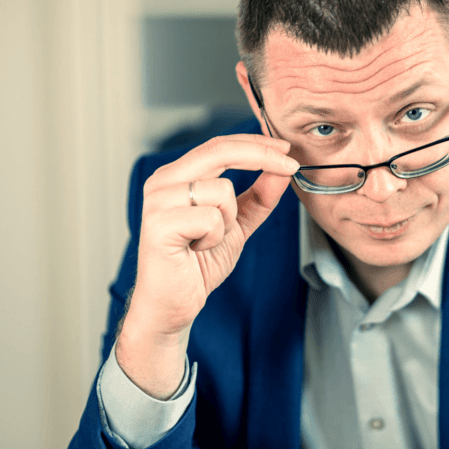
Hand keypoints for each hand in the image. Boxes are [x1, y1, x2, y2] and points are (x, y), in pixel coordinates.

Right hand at [116, 134, 298, 397]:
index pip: (219, 145)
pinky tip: (196, 249)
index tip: (286, 149)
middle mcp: (162, 181)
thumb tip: (282, 170)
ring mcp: (157, 201)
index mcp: (177, 175)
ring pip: (221, 190)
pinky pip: (211, 218)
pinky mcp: (159, 224)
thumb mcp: (237, 224)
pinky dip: (215, 237)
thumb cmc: (197, 263)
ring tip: (208, 240)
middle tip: (290, 166)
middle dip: (262, 156)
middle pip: (219, 151)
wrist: (173, 304)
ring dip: (228, 220)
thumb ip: (259, 197)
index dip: (256, 144)